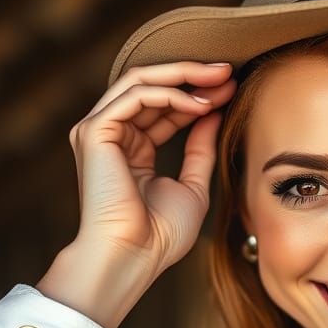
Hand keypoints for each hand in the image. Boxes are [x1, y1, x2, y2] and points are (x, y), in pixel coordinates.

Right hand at [68, 60, 236, 276]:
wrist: (135, 258)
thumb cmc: (161, 236)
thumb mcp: (192, 186)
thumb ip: (200, 150)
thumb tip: (213, 112)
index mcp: (130, 149)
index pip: (162, 107)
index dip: (197, 95)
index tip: (232, 88)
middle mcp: (110, 135)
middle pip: (151, 87)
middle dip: (192, 76)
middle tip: (228, 70)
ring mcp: (98, 131)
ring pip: (141, 81)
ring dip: (184, 76)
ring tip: (221, 79)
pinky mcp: (95, 131)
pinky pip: (136, 96)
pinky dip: (171, 95)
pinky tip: (200, 104)